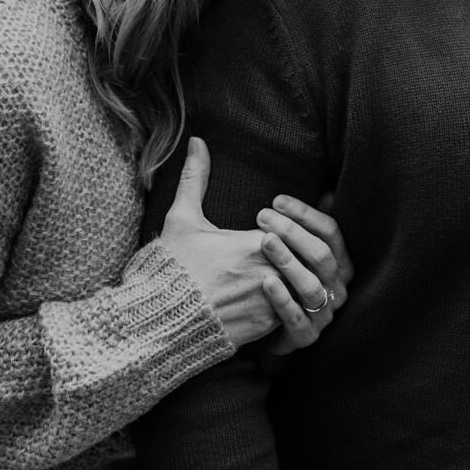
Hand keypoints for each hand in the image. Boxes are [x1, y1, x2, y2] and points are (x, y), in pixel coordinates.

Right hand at [154, 139, 327, 347]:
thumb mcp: (182, 219)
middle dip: (310, 254)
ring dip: (306, 281)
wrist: (159, 322)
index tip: (284, 224)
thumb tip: (197, 141)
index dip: (295, 226)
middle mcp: (269, 272)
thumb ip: (196, 179)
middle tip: (306, 250)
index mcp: (255, 243)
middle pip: (311, 259)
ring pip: (308, 289)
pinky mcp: (265, 328)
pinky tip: (286, 298)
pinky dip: (294, 305)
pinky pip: (294, 314)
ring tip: (299, 275)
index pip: (297, 230)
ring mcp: (270, 303)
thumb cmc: (171, 267)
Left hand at [260, 192, 352, 353]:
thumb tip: (330, 193)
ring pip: (310, 285)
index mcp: (341, 263)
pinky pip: (295, 317)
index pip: (331, 232)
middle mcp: (338, 288)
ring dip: (287, 260)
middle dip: (292, 232)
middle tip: (262, 215)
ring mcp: (324, 314)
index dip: (306, 213)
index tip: (277, 200)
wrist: (277, 333)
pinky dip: (281, 298)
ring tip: (264, 241)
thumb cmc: (289, 283)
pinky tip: (264, 281)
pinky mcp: (305, 336)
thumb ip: (314, 227)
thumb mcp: (304, 254)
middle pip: (321, 254)